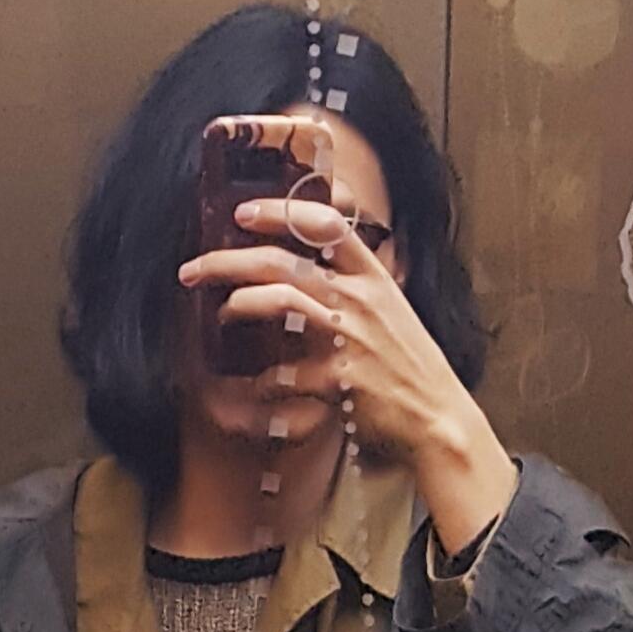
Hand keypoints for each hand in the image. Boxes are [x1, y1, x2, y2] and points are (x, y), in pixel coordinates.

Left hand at [178, 201, 515, 551]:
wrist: (438, 421)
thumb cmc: (410, 371)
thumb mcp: (391, 315)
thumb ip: (354, 288)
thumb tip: (311, 270)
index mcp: (373, 277)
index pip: (325, 223)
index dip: (279, 210)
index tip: (242, 212)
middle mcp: (360, 299)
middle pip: (282, 261)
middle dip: (228, 260)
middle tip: (194, 269)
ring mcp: (349, 338)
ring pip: (279, 300)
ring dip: (237, 306)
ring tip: (220, 317)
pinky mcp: (339, 380)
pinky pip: (283, 374)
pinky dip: (261, 382)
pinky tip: (252, 387)